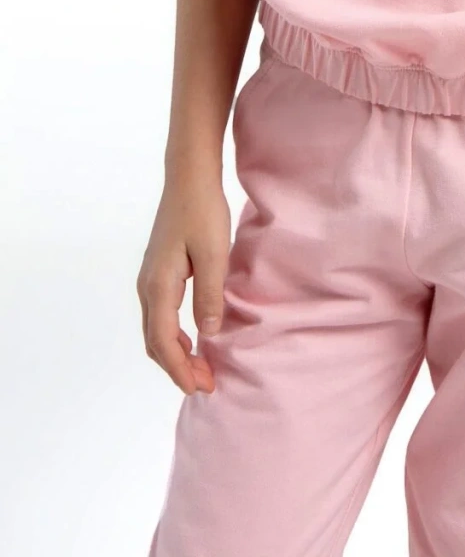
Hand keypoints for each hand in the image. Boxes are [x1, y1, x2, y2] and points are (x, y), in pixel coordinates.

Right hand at [136, 176, 231, 394]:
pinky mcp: (158, 272)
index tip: (200, 388)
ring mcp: (149, 279)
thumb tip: (208, 334)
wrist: (189, 178)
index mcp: (158, 285)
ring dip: (175, 353)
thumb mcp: (214, 253)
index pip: (164, 341)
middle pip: (155, 342)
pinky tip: (193, 338)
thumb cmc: (203, 211)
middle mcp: (147, 286)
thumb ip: (209, 294)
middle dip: (178, 368)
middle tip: (205, 385)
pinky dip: (173, 336)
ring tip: (202, 368)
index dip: (181, 369)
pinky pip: (160, 316)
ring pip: (156, 330)